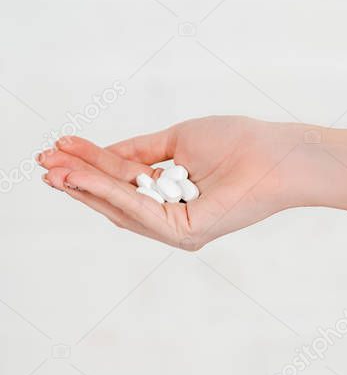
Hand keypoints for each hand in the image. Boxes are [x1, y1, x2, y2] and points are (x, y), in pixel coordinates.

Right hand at [38, 116, 303, 249]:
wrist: (276, 153)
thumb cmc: (239, 143)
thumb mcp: (176, 142)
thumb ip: (137, 153)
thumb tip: (98, 154)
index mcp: (172, 199)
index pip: (121, 184)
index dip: (87, 167)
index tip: (57, 147)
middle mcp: (173, 220)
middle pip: (113, 201)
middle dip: (77, 180)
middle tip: (43, 161)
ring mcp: (179, 230)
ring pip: (120, 207)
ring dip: (84, 187)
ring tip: (53, 168)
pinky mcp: (187, 232)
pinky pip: (140, 210)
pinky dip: (109, 192)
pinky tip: (82, 176)